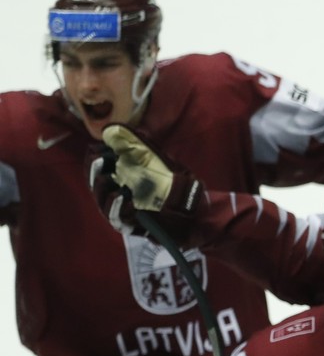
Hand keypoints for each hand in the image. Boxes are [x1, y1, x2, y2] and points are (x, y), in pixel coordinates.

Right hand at [91, 124, 204, 243]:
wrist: (197, 213)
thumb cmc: (177, 187)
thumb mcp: (161, 162)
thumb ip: (141, 146)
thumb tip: (116, 128)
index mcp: (120, 177)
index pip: (97, 167)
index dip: (94, 157)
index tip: (99, 148)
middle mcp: (116, 194)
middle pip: (95, 184)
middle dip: (94, 171)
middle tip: (100, 160)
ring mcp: (122, 212)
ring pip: (102, 202)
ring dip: (103, 189)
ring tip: (109, 178)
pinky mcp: (132, 227)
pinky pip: (118, 219)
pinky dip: (118, 208)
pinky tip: (124, 198)